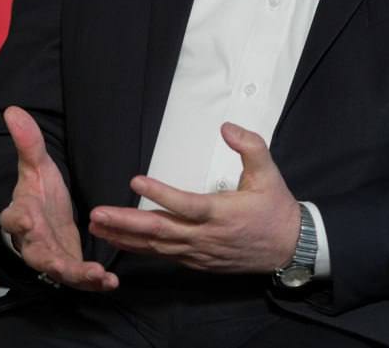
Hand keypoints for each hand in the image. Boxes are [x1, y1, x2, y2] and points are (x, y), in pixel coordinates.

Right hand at [0, 106, 118, 290]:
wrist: (44, 219)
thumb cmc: (38, 194)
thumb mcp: (36, 166)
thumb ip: (28, 142)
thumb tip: (13, 110)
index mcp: (21, 214)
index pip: (12, 218)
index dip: (17, 220)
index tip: (25, 219)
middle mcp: (33, 241)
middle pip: (36, 253)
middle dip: (49, 259)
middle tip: (62, 265)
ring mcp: (51, 258)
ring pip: (60, 270)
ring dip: (78, 275)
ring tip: (98, 276)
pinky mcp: (69, 267)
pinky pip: (79, 278)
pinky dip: (93, 282)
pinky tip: (110, 282)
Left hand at [88, 122, 300, 272]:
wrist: (290, 248)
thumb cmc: (276, 209)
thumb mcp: (269, 172)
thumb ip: (250, 146)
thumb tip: (226, 127)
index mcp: (222, 213)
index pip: (185, 205)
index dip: (160, 194)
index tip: (135, 181)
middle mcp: (206, 236)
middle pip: (160, 231)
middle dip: (125, 223)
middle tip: (97, 215)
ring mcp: (200, 252)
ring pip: (157, 247)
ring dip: (125, 237)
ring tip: (98, 227)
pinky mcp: (198, 261)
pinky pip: (164, 255)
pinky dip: (141, 248)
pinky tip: (122, 241)